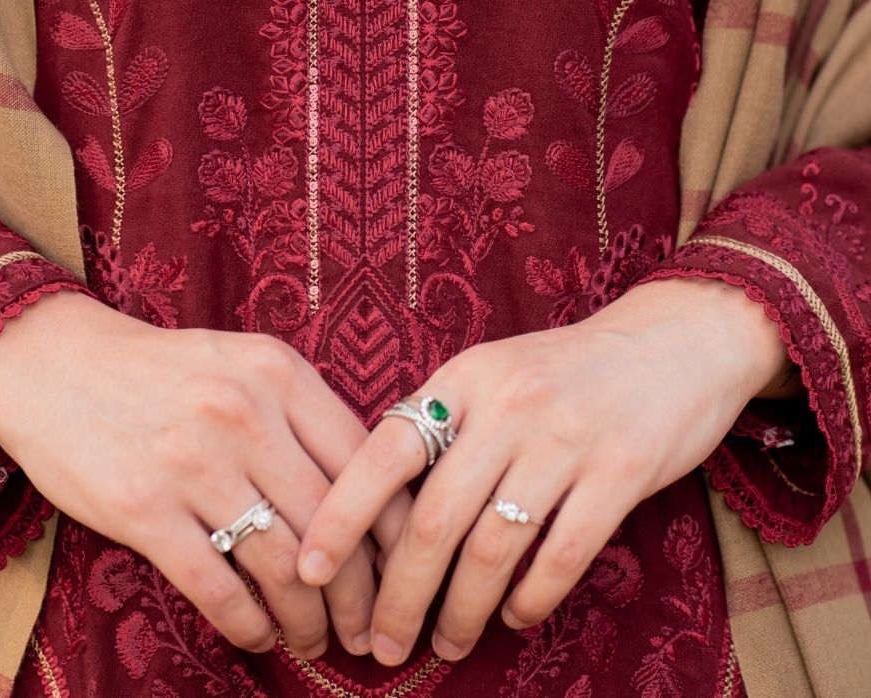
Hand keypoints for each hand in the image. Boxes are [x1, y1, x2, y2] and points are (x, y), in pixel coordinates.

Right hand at [0, 290, 409, 658]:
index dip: (392, 528)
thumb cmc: (161, 371)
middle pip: (330, 524)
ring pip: (282, 565)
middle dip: (360, 592)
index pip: (365, 462)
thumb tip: (366, 490)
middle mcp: (245, 413)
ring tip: (318, 639)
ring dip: (308, 618)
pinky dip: (249, 625)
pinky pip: (218, 587)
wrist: (55, 363)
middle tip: (368, 628)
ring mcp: (194, 462)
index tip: (404, 568)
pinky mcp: (145, 510)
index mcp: (279, 372)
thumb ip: (300, 413)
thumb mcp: (242, 363)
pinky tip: (260, 637)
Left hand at [297, 274, 790, 665]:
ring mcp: (567, 437)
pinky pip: (562, 554)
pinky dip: (530, 598)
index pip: (385, 451)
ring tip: (446, 645)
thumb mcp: (497, 371)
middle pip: (434, 519)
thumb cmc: (571, 368)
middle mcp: (509, 404)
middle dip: (399, 594)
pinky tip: (515, 616)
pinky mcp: (621, 470)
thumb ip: (447, 422)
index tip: (310, 569)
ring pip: (492, 548)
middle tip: (381, 644)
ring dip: (461, 612)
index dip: (341, 515)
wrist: (676, 340)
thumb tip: (378, 501)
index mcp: (467, 377)